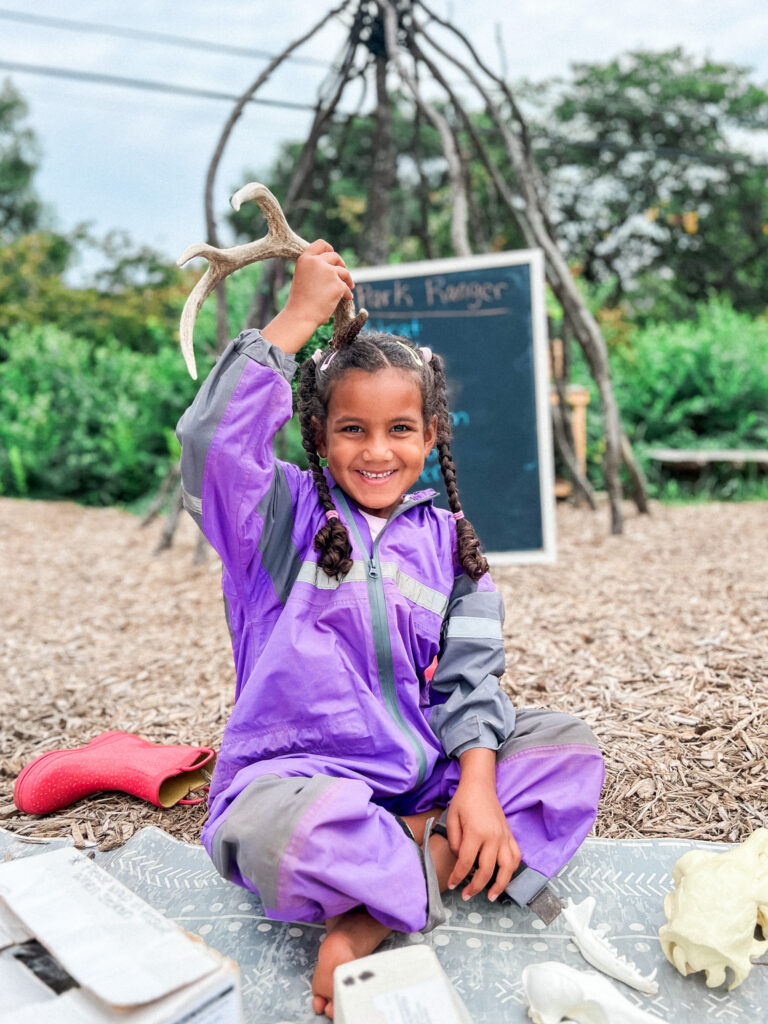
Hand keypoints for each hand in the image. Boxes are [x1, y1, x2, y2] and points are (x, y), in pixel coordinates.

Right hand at [263, 240, 353, 353]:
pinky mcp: (338, 284)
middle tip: (343, 273)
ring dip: (347, 279)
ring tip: (349, 287)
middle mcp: (317, 262)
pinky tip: (347, 298)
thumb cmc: (300, 301)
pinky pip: (346, 286)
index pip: (321, 244)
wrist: (301, 316)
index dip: (329, 249)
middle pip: (335, 256)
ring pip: (343, 271)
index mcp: (305, 259)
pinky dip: (347, 292)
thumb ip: (314, 269)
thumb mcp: (303, 277)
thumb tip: (332, 266)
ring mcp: (328, 272)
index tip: (333, 256)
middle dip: (341, 265)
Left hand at [446, 749, 520, 901]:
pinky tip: (504, 877)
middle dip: (475, 887)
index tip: (452, 885)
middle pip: (487, 870)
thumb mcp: (451, 819)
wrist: (480, 784)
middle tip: (466, 896)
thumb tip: (462, 860)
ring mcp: (504, 836)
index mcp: (476, 832)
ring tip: (491, 896)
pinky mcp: (510, 835)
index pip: (466, 863)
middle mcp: (493, 837)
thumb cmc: (463, 801)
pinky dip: (512, 869)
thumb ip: (454, 842)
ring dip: (500, 885)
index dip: (458, 877)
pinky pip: (516, 856)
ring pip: (507, 867)